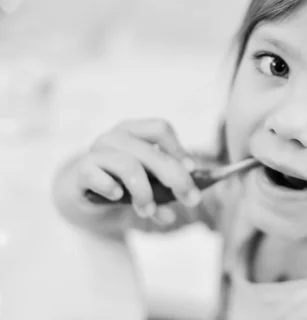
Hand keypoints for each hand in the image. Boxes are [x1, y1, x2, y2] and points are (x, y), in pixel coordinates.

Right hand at [70, 118, 201, 222]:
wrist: (83, 199)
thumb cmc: (123, 185)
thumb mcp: (151, 185)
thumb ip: (169, 189)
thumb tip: (192, 197)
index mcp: (135, 131)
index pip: (160, 128)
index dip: (178, 149)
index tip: (192, 169)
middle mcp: (115, 137)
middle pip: (151, 152)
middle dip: (175, 178)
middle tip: (190, 200)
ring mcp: (95, 152)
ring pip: (128, 165)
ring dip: (144, 192)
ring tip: (149, 211)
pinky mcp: (81, 172)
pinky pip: (96, 175)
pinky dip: (110, 187)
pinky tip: (117, 196)